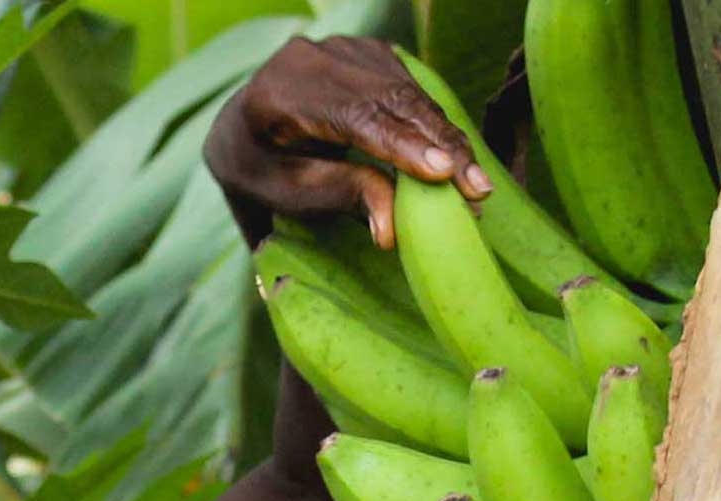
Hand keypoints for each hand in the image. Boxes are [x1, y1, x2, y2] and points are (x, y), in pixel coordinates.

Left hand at [203, 36, 489, 247]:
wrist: (243, 131)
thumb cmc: (262, 172)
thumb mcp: (288, 194)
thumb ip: (340, 196)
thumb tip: (392, 230)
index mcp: (279, 92)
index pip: (352, 114)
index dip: (401, 143)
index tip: (443, 172)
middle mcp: (313, 58)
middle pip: (390, 100)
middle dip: (440, 146)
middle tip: (478, 191)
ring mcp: (344, 50)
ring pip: (409, 94)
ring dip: (447, 139)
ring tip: (476, 186)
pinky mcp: (369, 55)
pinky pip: (412, 91)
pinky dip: (435, 127)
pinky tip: (457, 162)